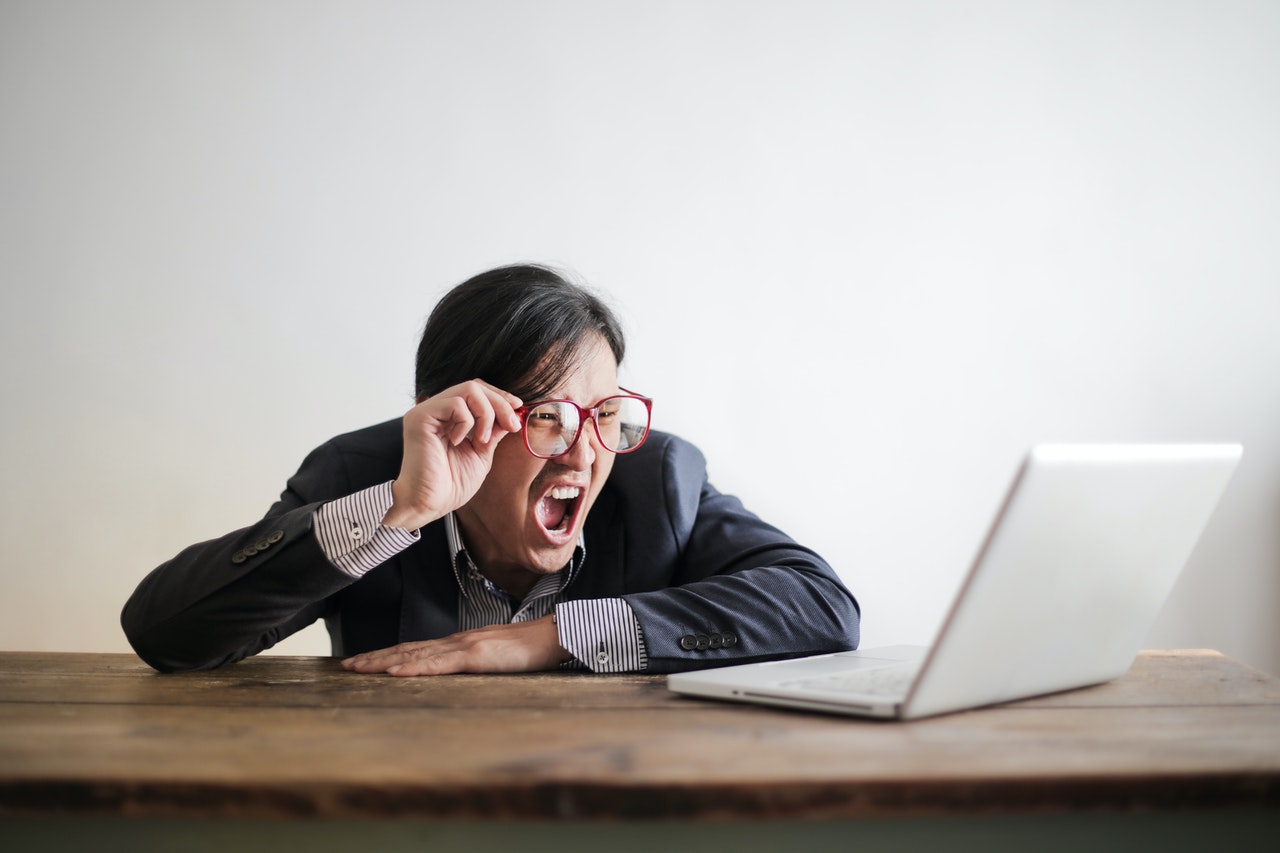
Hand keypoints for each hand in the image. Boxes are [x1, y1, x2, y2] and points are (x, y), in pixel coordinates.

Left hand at [340, 616, 571, 675]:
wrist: (555, 635)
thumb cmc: (532, 648)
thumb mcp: (497, 657)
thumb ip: (477, 661)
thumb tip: (459, 671)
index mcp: (461, 643)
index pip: (417, 648)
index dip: (389, 654)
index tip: (365, 660)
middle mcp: (457, 641)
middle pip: (408, 648)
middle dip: (376, 657)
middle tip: (346, 665)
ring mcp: (466, 646)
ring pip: (416, 654)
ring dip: (385, 661)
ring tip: (359, 668)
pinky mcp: (477, 655)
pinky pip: (439, 663)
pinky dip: (414, 667)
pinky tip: (395, 671)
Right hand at [381, 379, 522, 530]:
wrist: (429, 504)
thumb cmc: (450, 485)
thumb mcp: (481, 453)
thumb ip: (492, 431)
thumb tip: (511, 414)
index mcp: (448, 417)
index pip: (476, 391)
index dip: (499, 396)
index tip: (517, 408)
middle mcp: (435, 410)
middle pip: (475, 386)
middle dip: (499, 403)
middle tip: (512, 424)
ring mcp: (426, 412)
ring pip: (468, 389)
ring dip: (486, 414)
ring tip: (482, 440)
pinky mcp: (420, 418)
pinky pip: (455, 404)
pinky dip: (467, 422)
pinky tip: (459, 441)